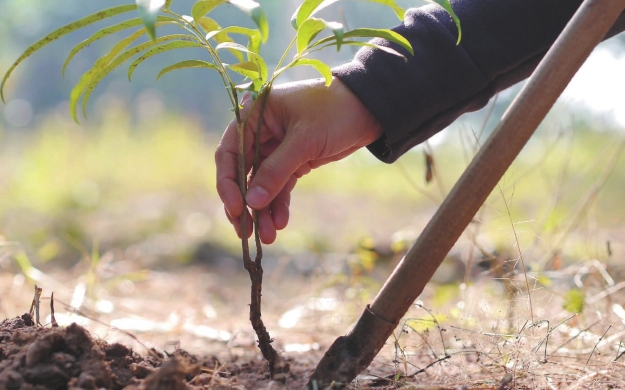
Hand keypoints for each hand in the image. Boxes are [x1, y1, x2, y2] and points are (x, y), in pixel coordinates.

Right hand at [215, 77, 382, 243]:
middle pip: (242, 173)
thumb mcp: (304, 140)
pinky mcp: (293, 161)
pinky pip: (280, 186)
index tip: (237, 208)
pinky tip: (280, 223)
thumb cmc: (334, 111)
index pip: (229, 152)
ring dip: (263, 210)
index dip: (229, 183)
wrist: (370, 108)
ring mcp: (276, 148)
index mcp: (254, 114)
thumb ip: (276, 171)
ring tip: (268, 236)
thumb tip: (251, 203)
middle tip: (245, 231)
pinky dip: (279, 204)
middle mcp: (260, 131)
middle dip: (246, 203)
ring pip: (262, 184)